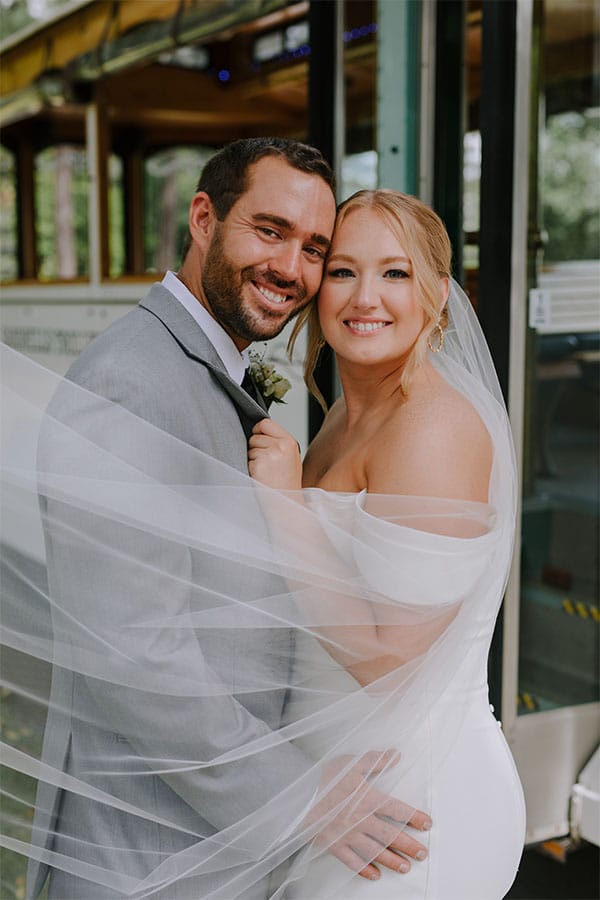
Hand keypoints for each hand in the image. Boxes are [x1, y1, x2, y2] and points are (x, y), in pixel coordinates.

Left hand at [248, 418, 301, 489]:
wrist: (286, 503)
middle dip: (256, 448)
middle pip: (254, 437)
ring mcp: (269, 456)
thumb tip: (258, 431)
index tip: (260, 439)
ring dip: (253, 459)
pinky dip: (250, 468)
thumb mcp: (290, 457)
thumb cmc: (286, 483)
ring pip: (249, 449)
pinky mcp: (258, 466)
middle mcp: (280, 446)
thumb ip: (278, 442)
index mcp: (289, 442)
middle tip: (268, 463)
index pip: (265, 423)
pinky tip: (261, 477)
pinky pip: (246, 460)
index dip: (258, 430)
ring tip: (266, 471)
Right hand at [305, 751, 430, 880]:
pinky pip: (352, 862)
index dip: (414, 817)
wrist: (297, 797)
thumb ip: (374, 760)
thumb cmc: (324, 779)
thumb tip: (396, 755)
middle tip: (422, 854)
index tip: (427, 824)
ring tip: (405, 867)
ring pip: (375, 852)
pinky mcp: (334, 845)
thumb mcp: (350, 763)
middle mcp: (361, 820)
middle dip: (408, 845)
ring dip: (392, 860)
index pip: (397, 810)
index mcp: (368, 799)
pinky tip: (374, 875)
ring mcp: (348, 835)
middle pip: (390, 835)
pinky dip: (364, 869)